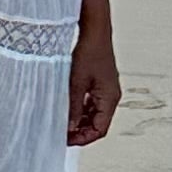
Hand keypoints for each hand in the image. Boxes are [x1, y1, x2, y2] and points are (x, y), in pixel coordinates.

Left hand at [67, 30, 120, 147]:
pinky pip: (91, 103)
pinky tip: (66, 107)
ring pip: (93, 114)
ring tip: (61, 121)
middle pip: (97, 123)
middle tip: (61, 133)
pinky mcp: (100, 83)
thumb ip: (73, 106)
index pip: (100, 129)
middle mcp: (110, 96)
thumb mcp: (76, 82)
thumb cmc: (89, 51)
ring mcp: (106, 90)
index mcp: (110, 98)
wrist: (95, 31)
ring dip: (79, 120)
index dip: (83, 138)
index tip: (66, 140)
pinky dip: (80, 108)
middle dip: (80, 130)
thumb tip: (69, 126)